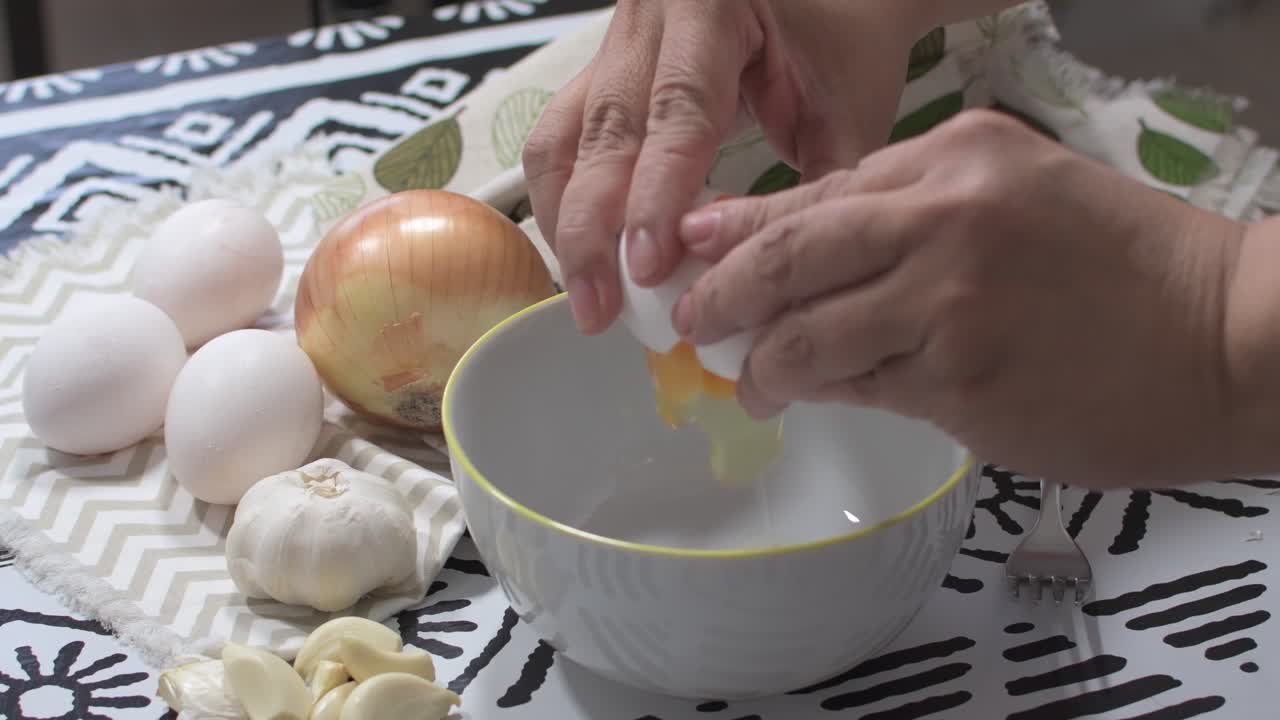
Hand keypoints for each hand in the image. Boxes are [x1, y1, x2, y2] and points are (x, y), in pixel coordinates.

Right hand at [523, 0, 937, 333]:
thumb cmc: (843, 40)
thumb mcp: (846, 108)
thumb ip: (813, 189)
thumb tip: (768, 280)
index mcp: (711, 6)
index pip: (677, 112)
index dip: (656, 197)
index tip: (648, 268)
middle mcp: (649, 18)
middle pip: (604, 130)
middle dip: (594, 230)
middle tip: (600, 308)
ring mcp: (616, 45)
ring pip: (563, 137)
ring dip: (566, 223)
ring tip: (586, 295)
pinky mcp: (602, 76)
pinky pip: (562, 139)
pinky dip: (564, 202)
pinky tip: (582, 256)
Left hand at [672, 110, 1250, 488]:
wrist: (1228, 337)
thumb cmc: (1120, 271)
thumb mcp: (1014, 198)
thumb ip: (905, 213)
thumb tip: (793, 249)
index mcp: (956, 155)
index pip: (813, 194)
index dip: (736, 232)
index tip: (689, 258)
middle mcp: (945, 214)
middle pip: (787, 254)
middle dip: (719, 295)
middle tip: (691, 324)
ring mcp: (950, 298)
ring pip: (808, 335)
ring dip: (764, 367)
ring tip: (751, 385)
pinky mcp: (961, 377)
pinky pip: (860, 388)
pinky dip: (827, 395)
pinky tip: (814, 400)